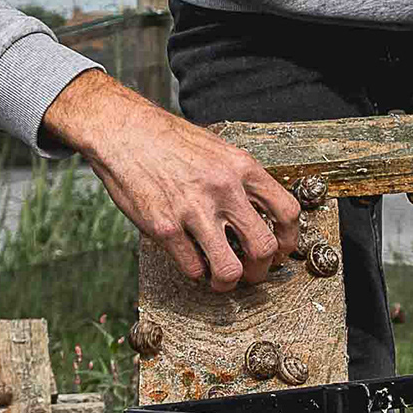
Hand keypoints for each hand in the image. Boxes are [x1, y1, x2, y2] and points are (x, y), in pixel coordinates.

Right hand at [43, 70, 297, 288]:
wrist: (123, 131)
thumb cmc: (168, 140)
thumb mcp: (218, 149)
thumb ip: (241, 179)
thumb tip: (259, 212)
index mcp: (241, 167)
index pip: (287, 211)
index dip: (290, 239)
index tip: (281, 250)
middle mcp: (223, 190)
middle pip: (264, 248)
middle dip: (261, 270)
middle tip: (251, 273)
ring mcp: (193, 211)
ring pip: (229, 269)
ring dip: (228, 282)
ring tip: (221, 279)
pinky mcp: (164, 227)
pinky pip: (192, 268)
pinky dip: (195, 272)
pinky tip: (192, 262)